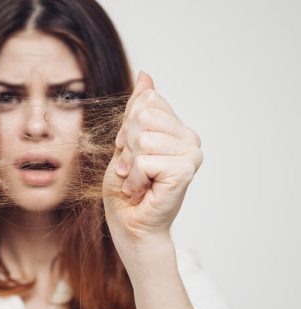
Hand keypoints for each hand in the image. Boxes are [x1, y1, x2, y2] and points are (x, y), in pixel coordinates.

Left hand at [102, 72, 202, 245]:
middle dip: (126, 145)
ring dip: (129, 165)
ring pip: (142, 138)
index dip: (127, 128)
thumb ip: (137, 110)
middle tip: (131, 169)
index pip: (147, 102)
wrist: (129, 225)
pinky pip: (144, 160)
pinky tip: (140, 191)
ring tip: (136, 181)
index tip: (129, 152)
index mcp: (177, 129)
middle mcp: (189, 138)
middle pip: (142, 116)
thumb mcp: (125, 142)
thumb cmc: (126, 188)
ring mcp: (191, 154)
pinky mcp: (185, 171)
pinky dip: (133, 179)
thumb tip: (145, 74)